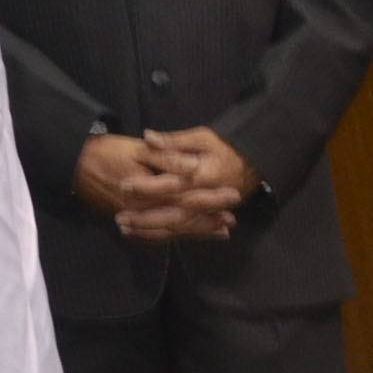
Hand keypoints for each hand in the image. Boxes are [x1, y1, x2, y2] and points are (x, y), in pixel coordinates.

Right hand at [73, 132, 232, 241]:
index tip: (232, 197)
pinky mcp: (128, 218)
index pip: (186, 197)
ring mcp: (134, 217)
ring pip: (169, 230)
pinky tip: (187, 235)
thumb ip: (166, 159)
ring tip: (219, 231)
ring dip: (195, 231)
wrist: (72, 162)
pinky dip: (173, 236)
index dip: (210, 198)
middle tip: (231, 221)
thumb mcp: (136, 149)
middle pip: (180, 219)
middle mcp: (142, 209)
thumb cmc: (105, 151)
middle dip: (207, 220)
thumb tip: (193, 168)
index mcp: (147, 190)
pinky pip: (153, 234)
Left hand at [131, 127, 256, 241]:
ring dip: (150, 229)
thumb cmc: (224, 148)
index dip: (148, 186)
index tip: (124, 185)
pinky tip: (137, 234)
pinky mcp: (205, 217)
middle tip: (120, 217)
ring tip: (124, 228)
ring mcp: (208, 211)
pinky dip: (161, 235)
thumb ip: (174, 142)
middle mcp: (206, 198)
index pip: (172, 185)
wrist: (252, 164)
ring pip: (177, 226)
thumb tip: (148, 137)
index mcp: (204, 178)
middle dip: (146, 218)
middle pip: (174, 214)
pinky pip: (183, 231)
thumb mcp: (202, 138)